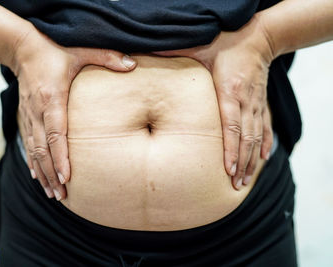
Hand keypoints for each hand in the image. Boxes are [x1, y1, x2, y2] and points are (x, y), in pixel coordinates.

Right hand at [11, 29, 136, 199]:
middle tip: (62, 196)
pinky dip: (33, 163)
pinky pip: (28, 145)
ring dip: (43, 174)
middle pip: (42, 149)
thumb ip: (107, 57)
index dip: (60, 156)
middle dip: (52, 174)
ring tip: (53, 194)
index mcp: (52, 98)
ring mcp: (29, 116)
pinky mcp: (25, 117)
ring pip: (34, 151)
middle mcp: (37, 111)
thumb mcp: (82, 49)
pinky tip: (38, 177)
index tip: (66, 177)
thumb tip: (134, 64)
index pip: (56, 132)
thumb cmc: (54, 49)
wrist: (22, 48)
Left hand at [153, 14, 274, 189]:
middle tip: (236, 186)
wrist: (257, 37)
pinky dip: (264, 143)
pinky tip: (263, 158)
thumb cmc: (225, 43)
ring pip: (256, 137)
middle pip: (245, 139)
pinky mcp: (260, 103)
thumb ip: (175, 55)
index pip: (231, 126)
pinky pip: (265, 126)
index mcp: (229, 91)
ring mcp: (255, 104)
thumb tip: (146, 58)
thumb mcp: (200, 48)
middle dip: (242, 164)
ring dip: (252, 160)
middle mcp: (245, 101)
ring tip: (245, 181)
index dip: (230, 150)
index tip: (228, 170)